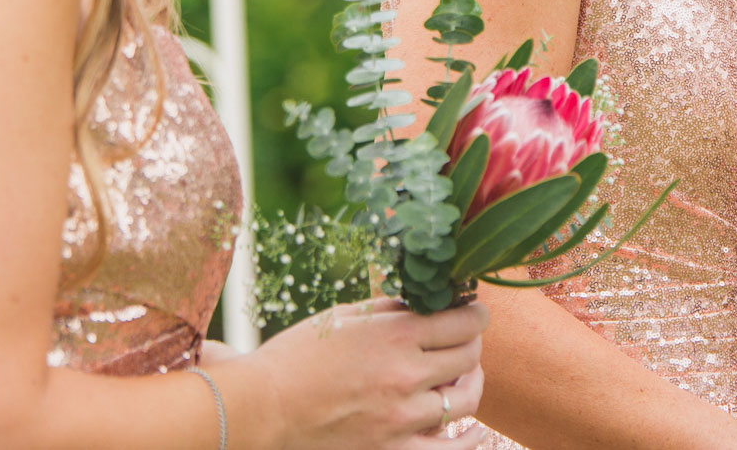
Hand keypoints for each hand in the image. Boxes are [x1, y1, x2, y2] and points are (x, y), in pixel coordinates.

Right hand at [213, 298, 487, 449]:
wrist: (262, 409)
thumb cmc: (295, 357)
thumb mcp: (342, 317)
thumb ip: (389, 309)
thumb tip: (423, 302)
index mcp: (395, 335)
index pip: (464, 321)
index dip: (474, 313)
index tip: (472, 312)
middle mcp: (407, 375)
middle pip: (469, 355)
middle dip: (471, 342)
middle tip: (463, 338)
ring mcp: (403, 418)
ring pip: (466, 398)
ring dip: (470, 382)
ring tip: (462, 375)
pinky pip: (449, 448)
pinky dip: (468, 438)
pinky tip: (472, 429)